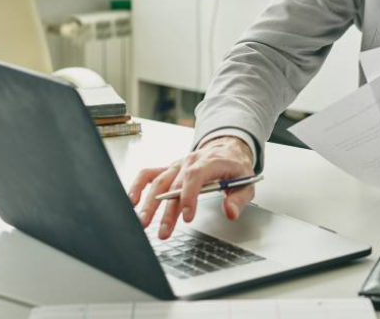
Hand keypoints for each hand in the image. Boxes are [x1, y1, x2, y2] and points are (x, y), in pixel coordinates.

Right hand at [128, 136, 255, 239]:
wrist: (227, 148)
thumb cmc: (235, 166)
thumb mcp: (247, 182)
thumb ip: (239, 199)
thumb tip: (230, 212)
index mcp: (210, 161)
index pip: (195, 176)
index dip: (189, 196)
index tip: (187, 217)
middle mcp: (189, 162)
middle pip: (174, 184)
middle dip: (167, 210)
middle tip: (163, 231)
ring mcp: (177, 165)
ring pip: (159, 182)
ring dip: (149, 203)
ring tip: (143, 223)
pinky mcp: (169, 170)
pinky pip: (149, 174)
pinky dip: (138, 185)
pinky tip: (132, 201)